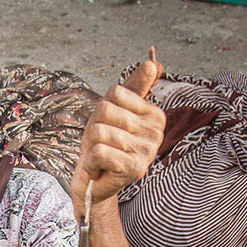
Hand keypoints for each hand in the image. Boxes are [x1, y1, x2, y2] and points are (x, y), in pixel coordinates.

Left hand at [70, 56, 166, 209]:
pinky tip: (99, 169)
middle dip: (94, 129)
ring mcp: (147, 151)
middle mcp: (156, 132)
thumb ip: (132, 88)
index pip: (116, 93)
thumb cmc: (102, 145)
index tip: (107, 126)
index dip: (102, 109)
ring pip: (100, 132)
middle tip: (101, 146)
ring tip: (101, 158)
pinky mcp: (134, 169)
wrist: (93, 183)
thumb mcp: (112, 112)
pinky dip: (91, 162)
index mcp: (154, 114)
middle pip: (105, 112)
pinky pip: (99, 151)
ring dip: (91, 148)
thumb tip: (153, 63)